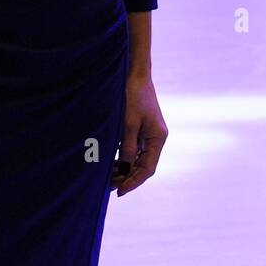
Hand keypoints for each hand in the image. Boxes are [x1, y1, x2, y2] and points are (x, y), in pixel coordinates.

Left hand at [112, 73, 166, 196]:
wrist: (135, 74)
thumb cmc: (132, 96)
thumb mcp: (128, 123)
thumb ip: (127, 147)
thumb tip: (125, 170)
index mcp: (158, 138)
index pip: (148, 168)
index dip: (134, 182)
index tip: (119, 192)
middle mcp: (156, 138)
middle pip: (143, 166)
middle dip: (127, 178)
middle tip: (109, 188)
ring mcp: (149, 134)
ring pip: (138, 160)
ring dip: (125, 170)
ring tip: (107, 179)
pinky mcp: (141, 129)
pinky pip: (134, 150)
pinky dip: (124, 159)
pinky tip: (111, 164)